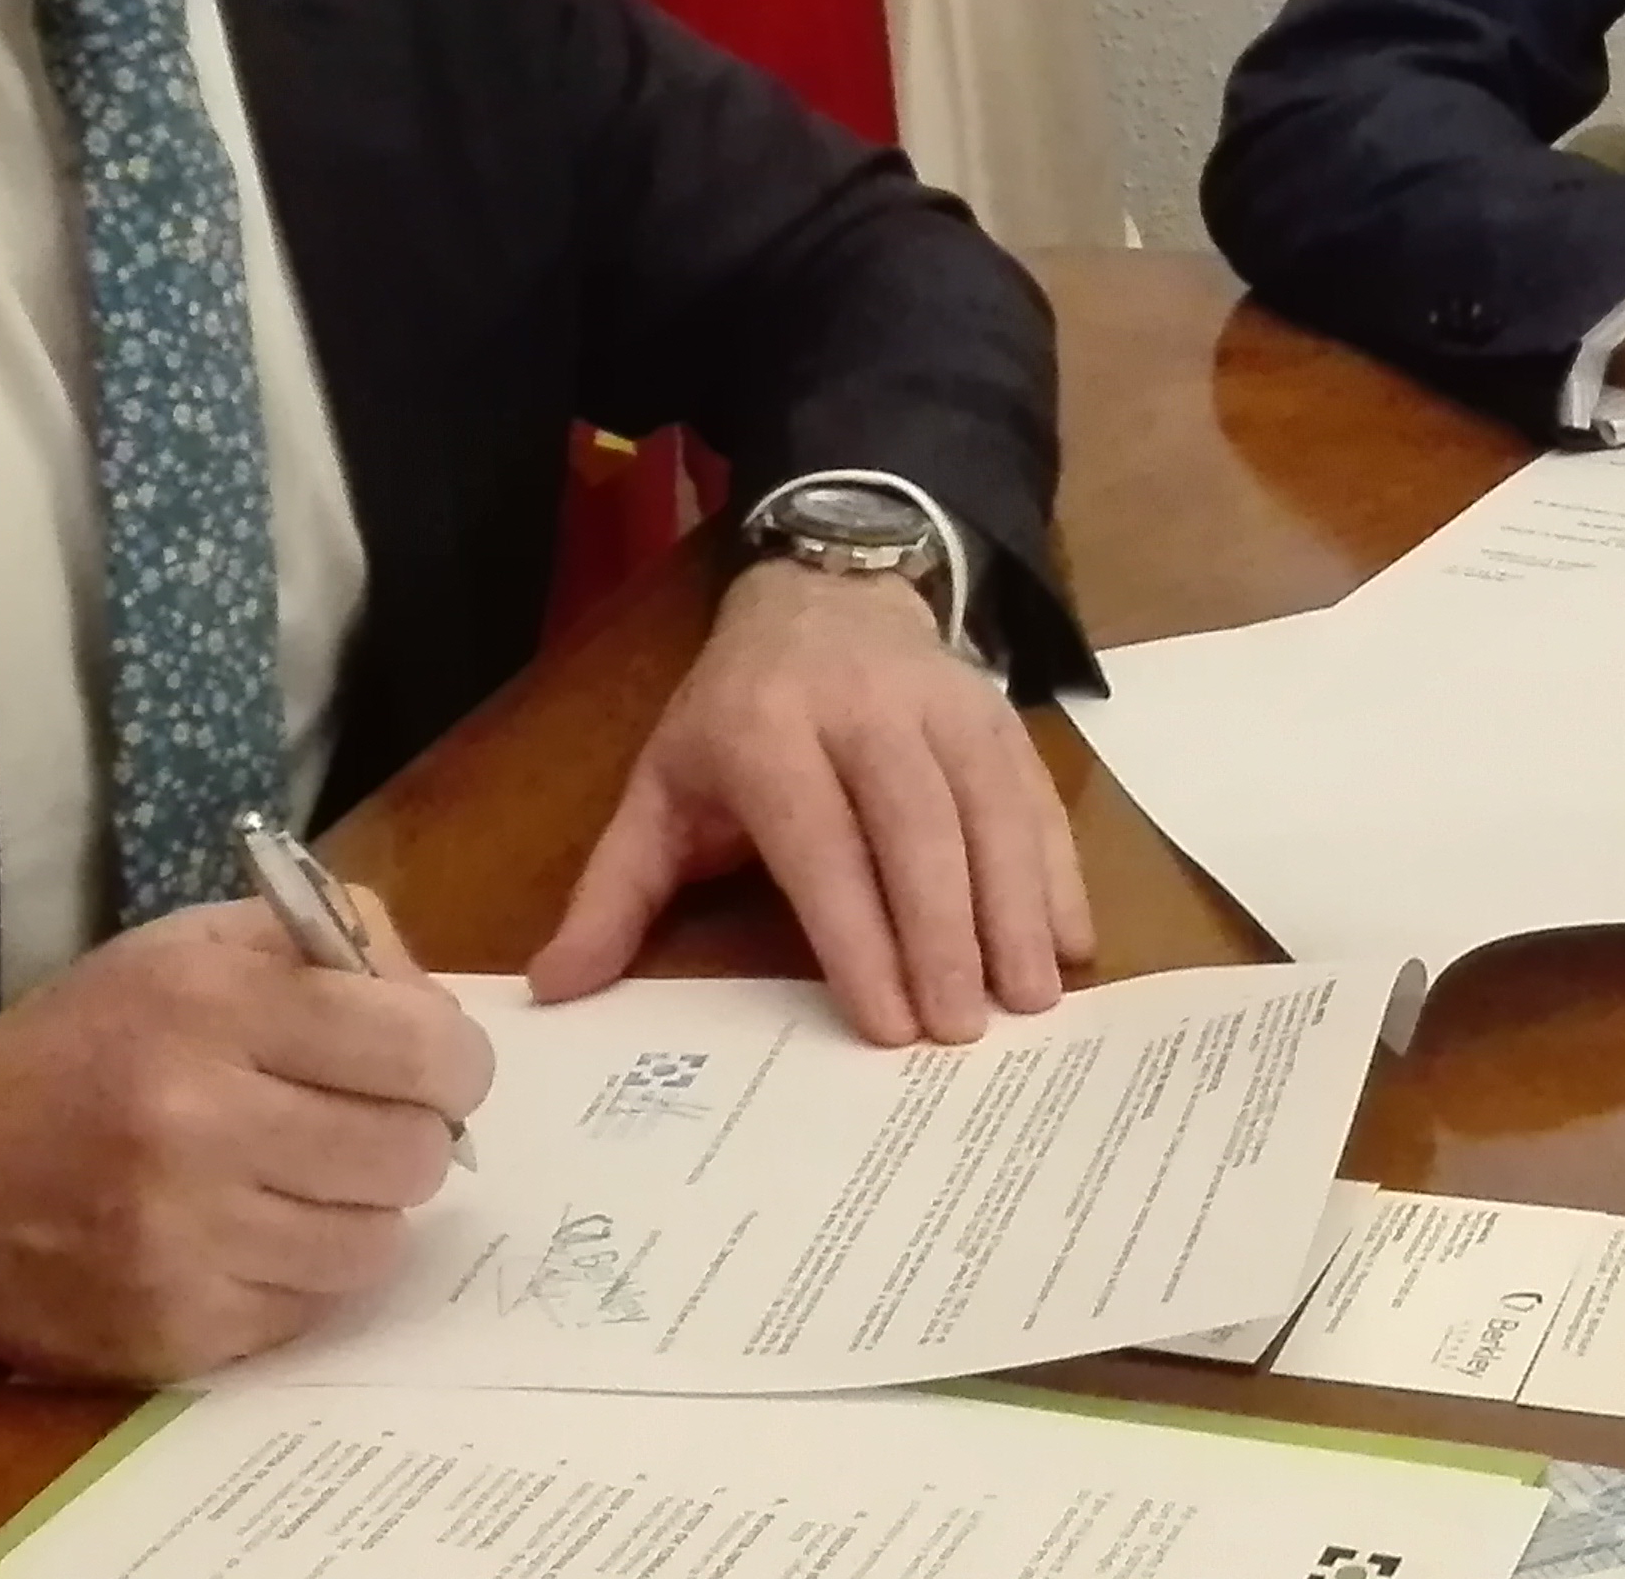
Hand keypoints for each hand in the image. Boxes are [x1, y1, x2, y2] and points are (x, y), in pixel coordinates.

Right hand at [0, 895, 492, 1384]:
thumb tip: (442, 1018)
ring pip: (377, 1241)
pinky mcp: (173, 1329)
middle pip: (413, 1152)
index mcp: (209, 1004)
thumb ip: (334, 944)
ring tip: (306, 1179)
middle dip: (413, 1135)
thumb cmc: (84, 1044)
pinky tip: (251, 1233)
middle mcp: (197, 1121)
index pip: (419, 1046)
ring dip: (361, 1209)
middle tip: (367, 1124)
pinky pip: (313, 1306)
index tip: (431, 1064)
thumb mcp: (192, 946)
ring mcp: (183, 1239)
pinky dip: (303, 1270)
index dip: (452, 1059)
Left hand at [525, 559, 1092, 1046]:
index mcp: (766, 730)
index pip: (821, 841)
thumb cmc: (736, 712)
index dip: (857, 933)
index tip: (888, 1025)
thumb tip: (554, 992)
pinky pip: (1035, 791)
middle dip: (945, 934)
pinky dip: (1057, 868)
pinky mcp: (999, 709)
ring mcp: (942, 702)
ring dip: (1015, 908)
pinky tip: (1070, 944)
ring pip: (988, 809)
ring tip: (1027, 1002)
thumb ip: (615, 891)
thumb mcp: (661, 787)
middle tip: (964, 1032)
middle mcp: (862, 708)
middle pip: (917, 827)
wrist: (824, 592)